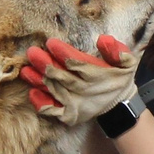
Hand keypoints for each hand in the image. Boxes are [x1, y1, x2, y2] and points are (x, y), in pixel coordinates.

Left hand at [19, 35, 135, 124]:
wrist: (119, 103)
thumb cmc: (118, 76)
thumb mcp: (127, 62)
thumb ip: (118, 51)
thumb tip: (103, 39)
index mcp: (97, 76)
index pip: (78, 64)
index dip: (64, 54)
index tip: (51, 43)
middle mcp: (84, 92)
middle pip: (62, 78)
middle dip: (46, 65)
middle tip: (32, 53)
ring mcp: (75, 105)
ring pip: (54, 92)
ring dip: (39, 81)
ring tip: (26, 70)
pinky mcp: (68, 115)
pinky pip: (53, 112)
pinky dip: (42, 104)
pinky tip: (32, 93)